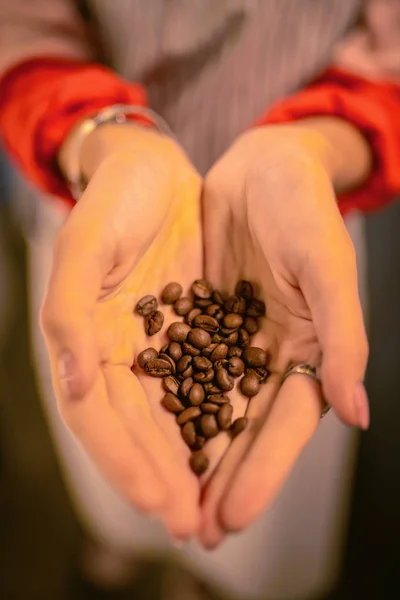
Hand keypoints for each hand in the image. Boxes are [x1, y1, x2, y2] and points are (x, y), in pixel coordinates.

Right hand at [41, 126, 203, 539]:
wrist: (152, 171)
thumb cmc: (111, 202)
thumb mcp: (81, 246)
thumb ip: (69, 314)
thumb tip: (71, 386)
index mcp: (84, 341)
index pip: (97, 416)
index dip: (122, 462)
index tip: (155, 502)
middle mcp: (119, 353)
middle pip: (138, 428)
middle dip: (161, 478)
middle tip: (191, 524)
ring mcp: (157, 345)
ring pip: (173, 415)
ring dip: (191, 462)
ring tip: (215, 505)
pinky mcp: (193, 330)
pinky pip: (206, 380)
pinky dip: (217, 416)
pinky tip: (237, 444)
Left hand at [199, 125, 368, 546]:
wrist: (262, 169)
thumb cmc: (304, 209)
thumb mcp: (327, 264)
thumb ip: (343, 335)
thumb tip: (358, 413)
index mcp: (307, 351)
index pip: (285, 425)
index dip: (262, 473)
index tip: (235, 518)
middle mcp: (268, 356)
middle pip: (243, 431)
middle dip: (221, 482)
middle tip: (196, 535)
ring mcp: (231, 342)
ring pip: (207, 410)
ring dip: (189, 458)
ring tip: (168, 505)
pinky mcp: (199, 322)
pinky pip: (178, 370)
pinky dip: (163, 405)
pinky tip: (142, 437)